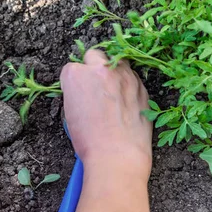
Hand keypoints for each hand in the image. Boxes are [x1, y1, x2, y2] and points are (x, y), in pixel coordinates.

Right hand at [60, 49, 152, 179]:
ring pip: (117, 62)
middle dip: (93, 67)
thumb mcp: (69, 113)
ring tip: (112, 93)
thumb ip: (76, 92)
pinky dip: (128, 85)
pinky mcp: (142, 87)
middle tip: (95, 86)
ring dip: (113, 73)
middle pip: (94, 55)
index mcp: (76, 74)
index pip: (72, 68)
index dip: (74, 82)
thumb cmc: (88, 140)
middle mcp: (100, 69)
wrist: (117, 156)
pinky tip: (124, 102)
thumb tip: (85, 90)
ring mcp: (124, 75)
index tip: (78, 94)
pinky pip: (133, 78)